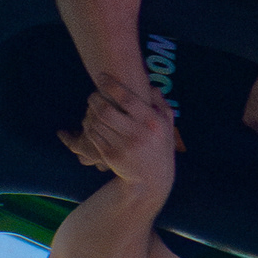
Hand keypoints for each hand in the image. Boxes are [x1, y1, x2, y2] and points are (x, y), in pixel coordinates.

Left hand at [59, 81, 182, 185]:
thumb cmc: (160, 147)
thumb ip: (160, 104)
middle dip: (95, 98)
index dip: (111, 85)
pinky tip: (92, 121)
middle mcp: (137, 134)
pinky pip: (93, 135)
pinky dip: (90, 126)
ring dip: (90, 111)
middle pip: (106, 110)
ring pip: (97, 122)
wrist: (151, 180)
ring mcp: (123, 146)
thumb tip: (149, 86)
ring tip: (92, 106)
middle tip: (93, 94)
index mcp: (152, 122)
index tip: (102, 77)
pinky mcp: (111, 156)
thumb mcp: (167, 125)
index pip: (127, 99)